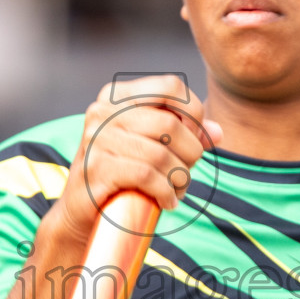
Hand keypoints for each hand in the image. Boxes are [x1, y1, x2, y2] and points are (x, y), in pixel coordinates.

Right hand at [46, 75, 222, 246]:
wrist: (81, 212)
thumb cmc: (123, 176)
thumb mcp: (153, 148)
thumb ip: (185, 136)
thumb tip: (218, 132)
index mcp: (117, 96)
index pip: (171, 86)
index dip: (194, 113)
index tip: (194, 139)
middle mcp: (103, 111)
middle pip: (170, 124)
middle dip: (190, 154)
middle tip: (186, 173)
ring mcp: (96, 139)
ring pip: (161, 154)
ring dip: (179, 179)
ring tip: (177, 191)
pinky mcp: (95, 169)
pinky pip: (146, 175)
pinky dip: (165, 192)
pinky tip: (167, 201)